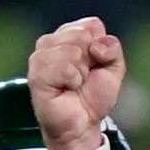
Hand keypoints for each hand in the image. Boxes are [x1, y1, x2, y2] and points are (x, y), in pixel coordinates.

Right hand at [27, 17, 124, 149]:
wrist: (83, 124)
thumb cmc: (93, 96)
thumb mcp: (113, 69)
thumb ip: (112, 48)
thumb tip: (97, 45)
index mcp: (69, 36)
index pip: (91, 25)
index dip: (100, 48)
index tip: (95, 65)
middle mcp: (51, 42)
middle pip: (81, 34)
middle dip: (90, 60)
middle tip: (84, 77)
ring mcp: (41, 57)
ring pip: (71, 50)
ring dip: (80, 72)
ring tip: (74, 84)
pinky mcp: (36, 74)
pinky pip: (62, 66)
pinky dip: (72, 80)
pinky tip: (66, 88)